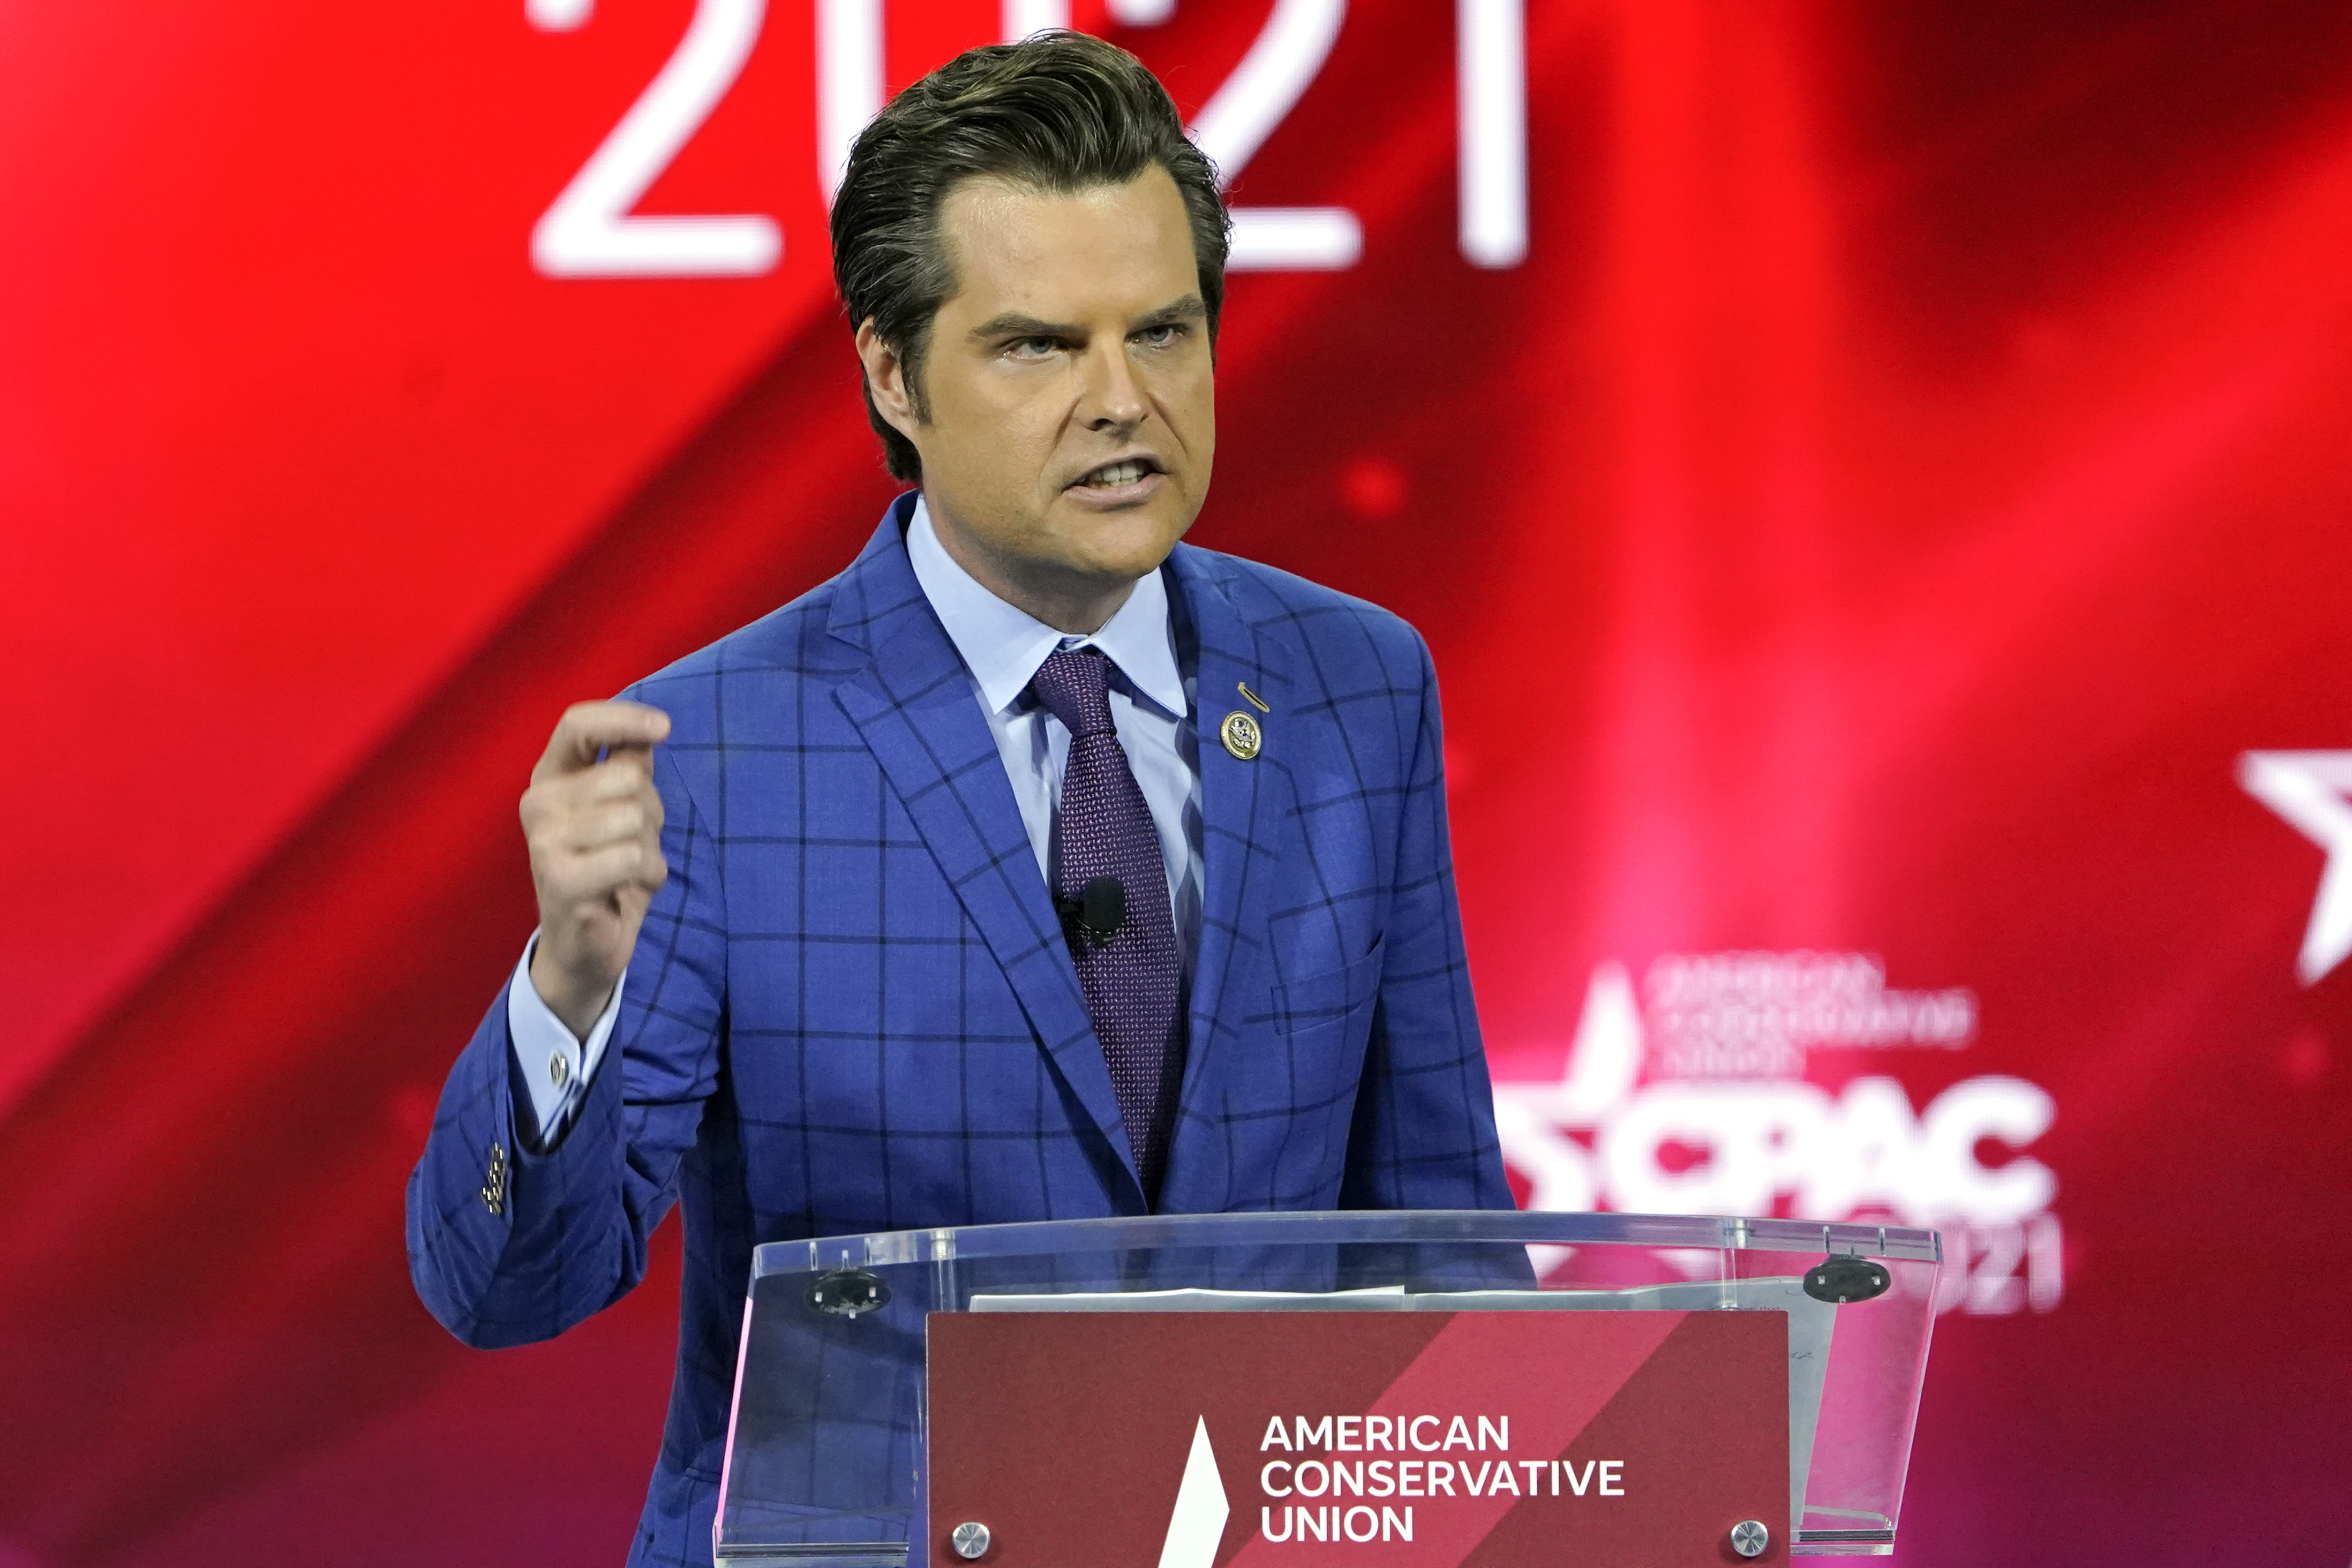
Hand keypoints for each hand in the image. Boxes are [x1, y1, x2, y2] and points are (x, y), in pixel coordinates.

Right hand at [520, 700, 671, 1036]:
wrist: (585, 943)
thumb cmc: (610, 867)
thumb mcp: (623, 807)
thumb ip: (630, 764)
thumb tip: (650, 728)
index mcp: (550, 777)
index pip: (576, 724)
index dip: (623, 719)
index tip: (665, 727)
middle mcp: (538, 803)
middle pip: (628, 777)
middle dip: (652, 810)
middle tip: (634, 841)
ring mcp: (545, 843)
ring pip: (635, 817)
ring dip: (651, 847)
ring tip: (628, 868)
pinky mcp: (561, 881)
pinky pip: (632, 858)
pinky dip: (648, 875)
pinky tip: (627, 891)